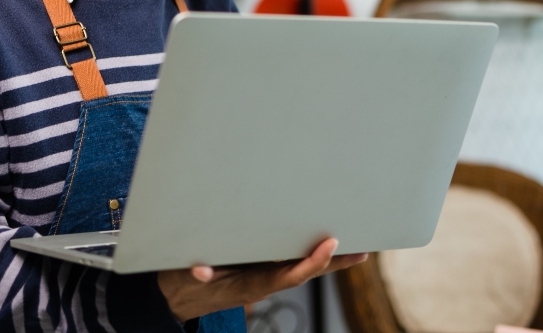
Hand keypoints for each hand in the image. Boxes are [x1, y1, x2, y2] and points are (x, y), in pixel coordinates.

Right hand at [158, 238, 367, 321]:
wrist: (177, 297)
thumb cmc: (183, 283)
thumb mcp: (185, 276)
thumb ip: (194, 273)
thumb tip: (201, 271)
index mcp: (251, 285)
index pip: (290, 275)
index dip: (312, 262)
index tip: (331, 245)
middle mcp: (263, 283)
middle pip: (306, 272)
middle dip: (335, 263)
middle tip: (364, 251)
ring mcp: (263, 279)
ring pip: (301, 268)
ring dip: (327, 259)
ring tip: (355, 246)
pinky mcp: (259, 271)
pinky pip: (290, 264)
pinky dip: (309, 255)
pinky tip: (324, 245)